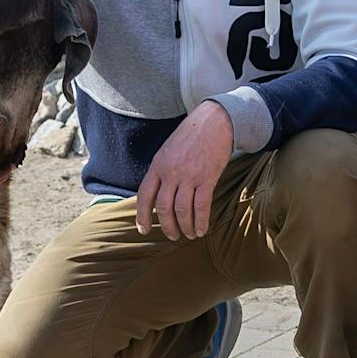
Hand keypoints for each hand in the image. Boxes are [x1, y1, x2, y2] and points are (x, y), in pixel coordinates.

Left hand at [136, 101, 233, 239]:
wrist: (214, 121)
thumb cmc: (191, 136)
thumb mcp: (168, 151)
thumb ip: (162, 171)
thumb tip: (158, 194)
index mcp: (157, 165)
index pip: (145, 196)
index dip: (142, 216)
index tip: (144, 230)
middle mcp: (171, 172)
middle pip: (163, 207)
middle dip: (167, 226)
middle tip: (172, 235)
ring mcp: (189, 176)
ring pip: (182, 210)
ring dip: (185, 226)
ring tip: (189, 235)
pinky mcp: (207, 178)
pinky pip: (202, 206)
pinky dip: (201, 221)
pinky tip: (201, 229)